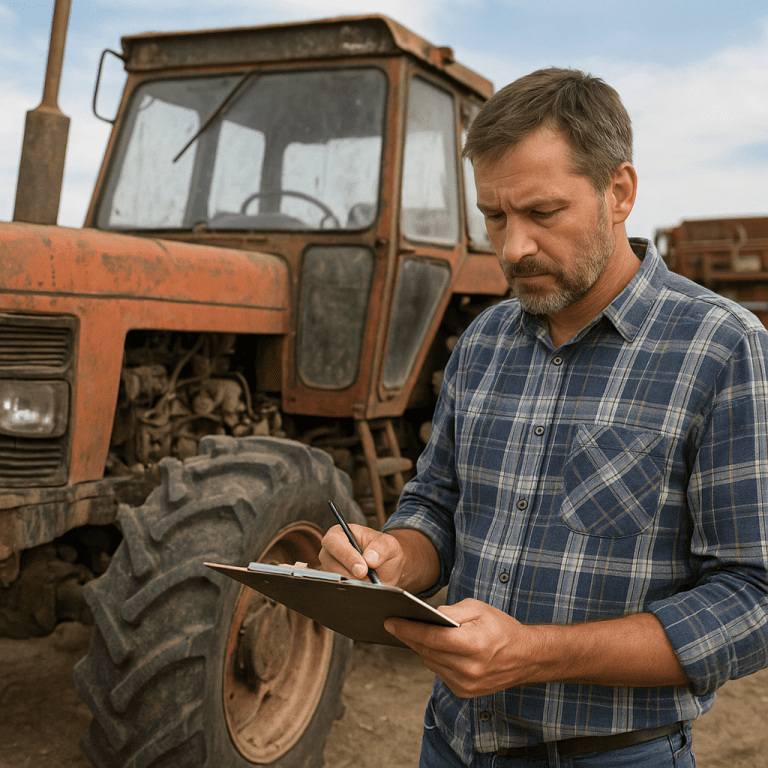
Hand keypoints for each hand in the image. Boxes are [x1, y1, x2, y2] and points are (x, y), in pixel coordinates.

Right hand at [319, 524, 407, 585]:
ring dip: (353, 584)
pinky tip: (364, 591)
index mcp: (340, 533)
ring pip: (334, 580)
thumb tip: (369, 559)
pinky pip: (337, 590)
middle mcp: (330, 551)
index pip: (334, 542)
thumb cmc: (384, 552)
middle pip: (331, 563)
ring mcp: (329, 568)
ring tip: (369, 584)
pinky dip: (352, 592)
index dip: (347, 556)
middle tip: (368, 582)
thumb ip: (382, 548)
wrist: (386, 571)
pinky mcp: (332, 584)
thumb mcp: (389, 545)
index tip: (362, 569)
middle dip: (350, 574)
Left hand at [384, 598, 538, 696]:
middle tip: (394, 624)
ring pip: (431, 663)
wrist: (526, 657)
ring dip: (421, 648)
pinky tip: (431, 648)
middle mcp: (468, 669)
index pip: (431, 638)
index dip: (408, 629)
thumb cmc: (502, 628)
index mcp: (473, 645)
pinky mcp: (465, 692)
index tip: (390, 621)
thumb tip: (430, 615)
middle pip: (427, 652)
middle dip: (410, 637)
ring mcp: (466, 684)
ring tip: (410, 633)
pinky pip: (440, 673)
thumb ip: (453, 611)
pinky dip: (435, 660)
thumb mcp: (479, 609)